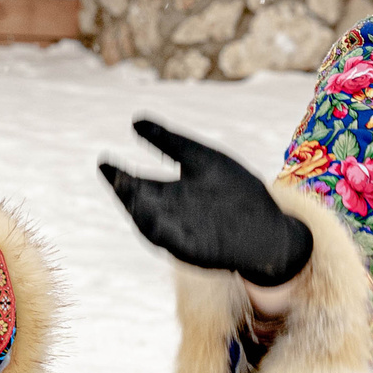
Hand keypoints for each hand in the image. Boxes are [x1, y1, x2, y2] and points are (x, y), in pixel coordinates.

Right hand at [99, 118, 313, 288]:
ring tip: (133, 196)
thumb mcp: (201, 159)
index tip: (103, 160)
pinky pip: (179, 245)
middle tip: (116, 178)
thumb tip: (135, 120)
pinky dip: (168, 235)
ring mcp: (185, 234)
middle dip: (126, 194)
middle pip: (141, 205)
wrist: (269, 230)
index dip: (118, 174)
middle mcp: (171, 215)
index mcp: (168, 194)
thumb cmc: (234, 192)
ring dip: (142, 215)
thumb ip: (169, 142)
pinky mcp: (201, 252)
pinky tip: (160, 221)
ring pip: (153, 227)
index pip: (137, 183)